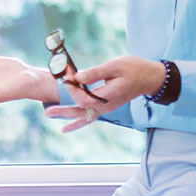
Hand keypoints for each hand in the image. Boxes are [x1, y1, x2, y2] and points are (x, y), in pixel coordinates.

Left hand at [44, 55, 165, 131]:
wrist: (149, 77)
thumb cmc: (134, 68)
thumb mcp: (114, 67)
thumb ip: (95, 73)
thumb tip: (77, 77)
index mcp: (107, 97)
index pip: (83, 97)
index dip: (72, 87)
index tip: (66, 73)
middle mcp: (106, 107)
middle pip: (80, 110)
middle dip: (63, 109)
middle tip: (47, 111)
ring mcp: (106, 109)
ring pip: (83, 116)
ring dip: (67, 115)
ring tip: (50, 115)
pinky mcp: (105, 107)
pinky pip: (89, 118)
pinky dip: (78, 123)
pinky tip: (66, 128)